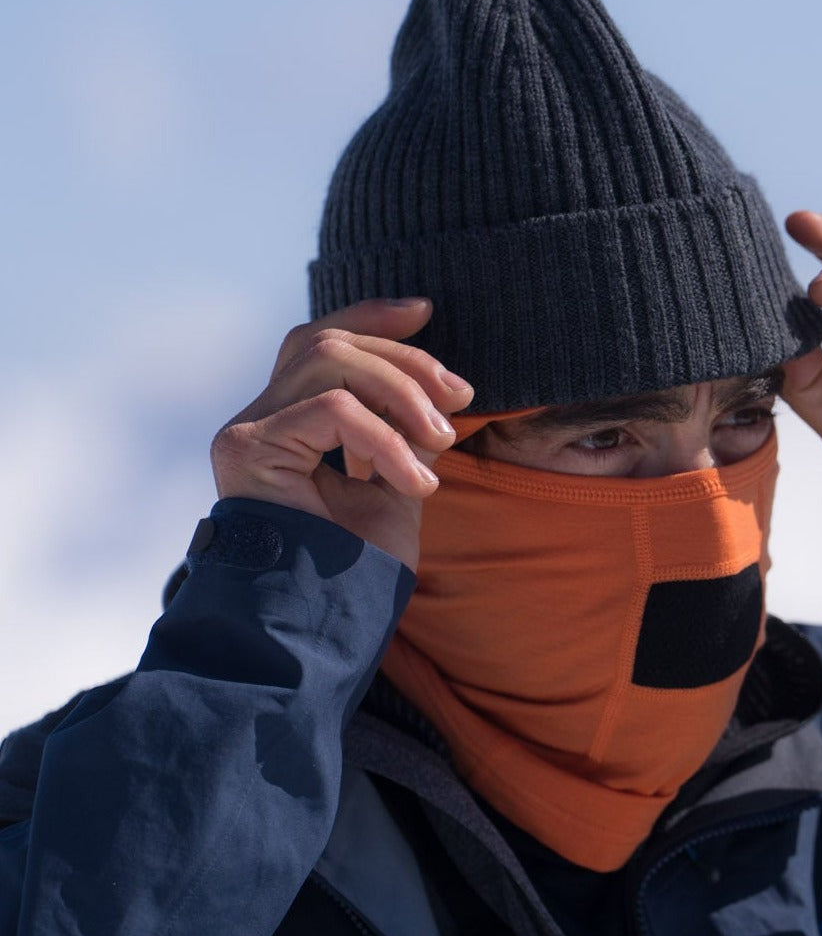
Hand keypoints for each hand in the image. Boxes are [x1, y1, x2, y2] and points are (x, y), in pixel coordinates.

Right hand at [210, 299, 473, 568]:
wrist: (327, 625)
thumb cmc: (358, 568)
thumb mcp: (399, 483)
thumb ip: (408, 433)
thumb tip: (439, 387)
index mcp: (290, 422)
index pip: (322, 342)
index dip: (372, 316)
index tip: (426, 310)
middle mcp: (259, 419)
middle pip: (330, 343)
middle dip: (405, 360)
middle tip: (460, 398)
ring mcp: (247, 431)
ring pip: (330, 361)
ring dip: (401, 394)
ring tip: (441, 443)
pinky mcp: (247, 449)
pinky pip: (333, 410)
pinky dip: (386, 439)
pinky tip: (416, 481)